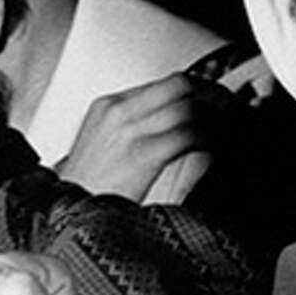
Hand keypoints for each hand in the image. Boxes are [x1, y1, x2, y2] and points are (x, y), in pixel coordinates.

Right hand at [58, 73, 225, 203]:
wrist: (64, 212)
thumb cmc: (87, 187)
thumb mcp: (104, 145)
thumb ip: (135, 128)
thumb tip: (174, 125)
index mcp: (109, 105)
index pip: (166, 82)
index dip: (200, 88)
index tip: (217, 98)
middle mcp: (119, 110)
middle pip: (181, 85)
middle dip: (214, 94)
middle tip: (231, 108)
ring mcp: (129, 130)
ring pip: (189, 107)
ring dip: (217, 117)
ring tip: (229, 129)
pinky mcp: (142, 153)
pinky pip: (188, 134)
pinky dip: (210, 137)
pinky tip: (216, 147)